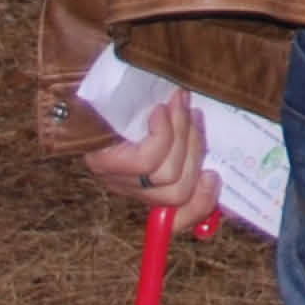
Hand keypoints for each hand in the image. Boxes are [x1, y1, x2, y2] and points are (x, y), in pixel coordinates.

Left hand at [80, 92, 224, 240]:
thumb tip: (216, 165)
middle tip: (195, 115)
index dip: (201, 205)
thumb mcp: (173, 126)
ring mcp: (117, 177)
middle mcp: (133, 188)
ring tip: (178, 103)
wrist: (89, 86)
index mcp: (151, 185)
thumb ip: (189, 142)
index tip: (213, 176)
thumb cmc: (134, 104)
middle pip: (179, 192)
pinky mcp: (104, 164)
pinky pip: (147, 160)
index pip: (177, 218)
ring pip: (168, 175)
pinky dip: (162, 132)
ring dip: (182, 134)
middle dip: (196, 150)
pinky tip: (158, 111)